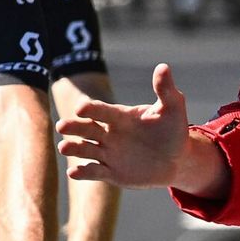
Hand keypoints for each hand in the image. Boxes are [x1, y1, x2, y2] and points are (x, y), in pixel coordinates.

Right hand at [58, 65, 210, 191]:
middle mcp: (109, 134)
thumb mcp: (172, 109)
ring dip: (74, 148)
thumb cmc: (173, 131)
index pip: (101, 111)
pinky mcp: (110, 173)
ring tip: (63, 147)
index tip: (81, 108)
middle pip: (86, 129)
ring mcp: (108, 154)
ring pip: (85, 149)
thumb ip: (165, 90)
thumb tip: (163, 67)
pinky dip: (83, 172)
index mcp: (119, 117)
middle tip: (62, 126)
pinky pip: (93, 172)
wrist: (177, 161)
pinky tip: (73, 172)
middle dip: (73, 127)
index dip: (91, 109)